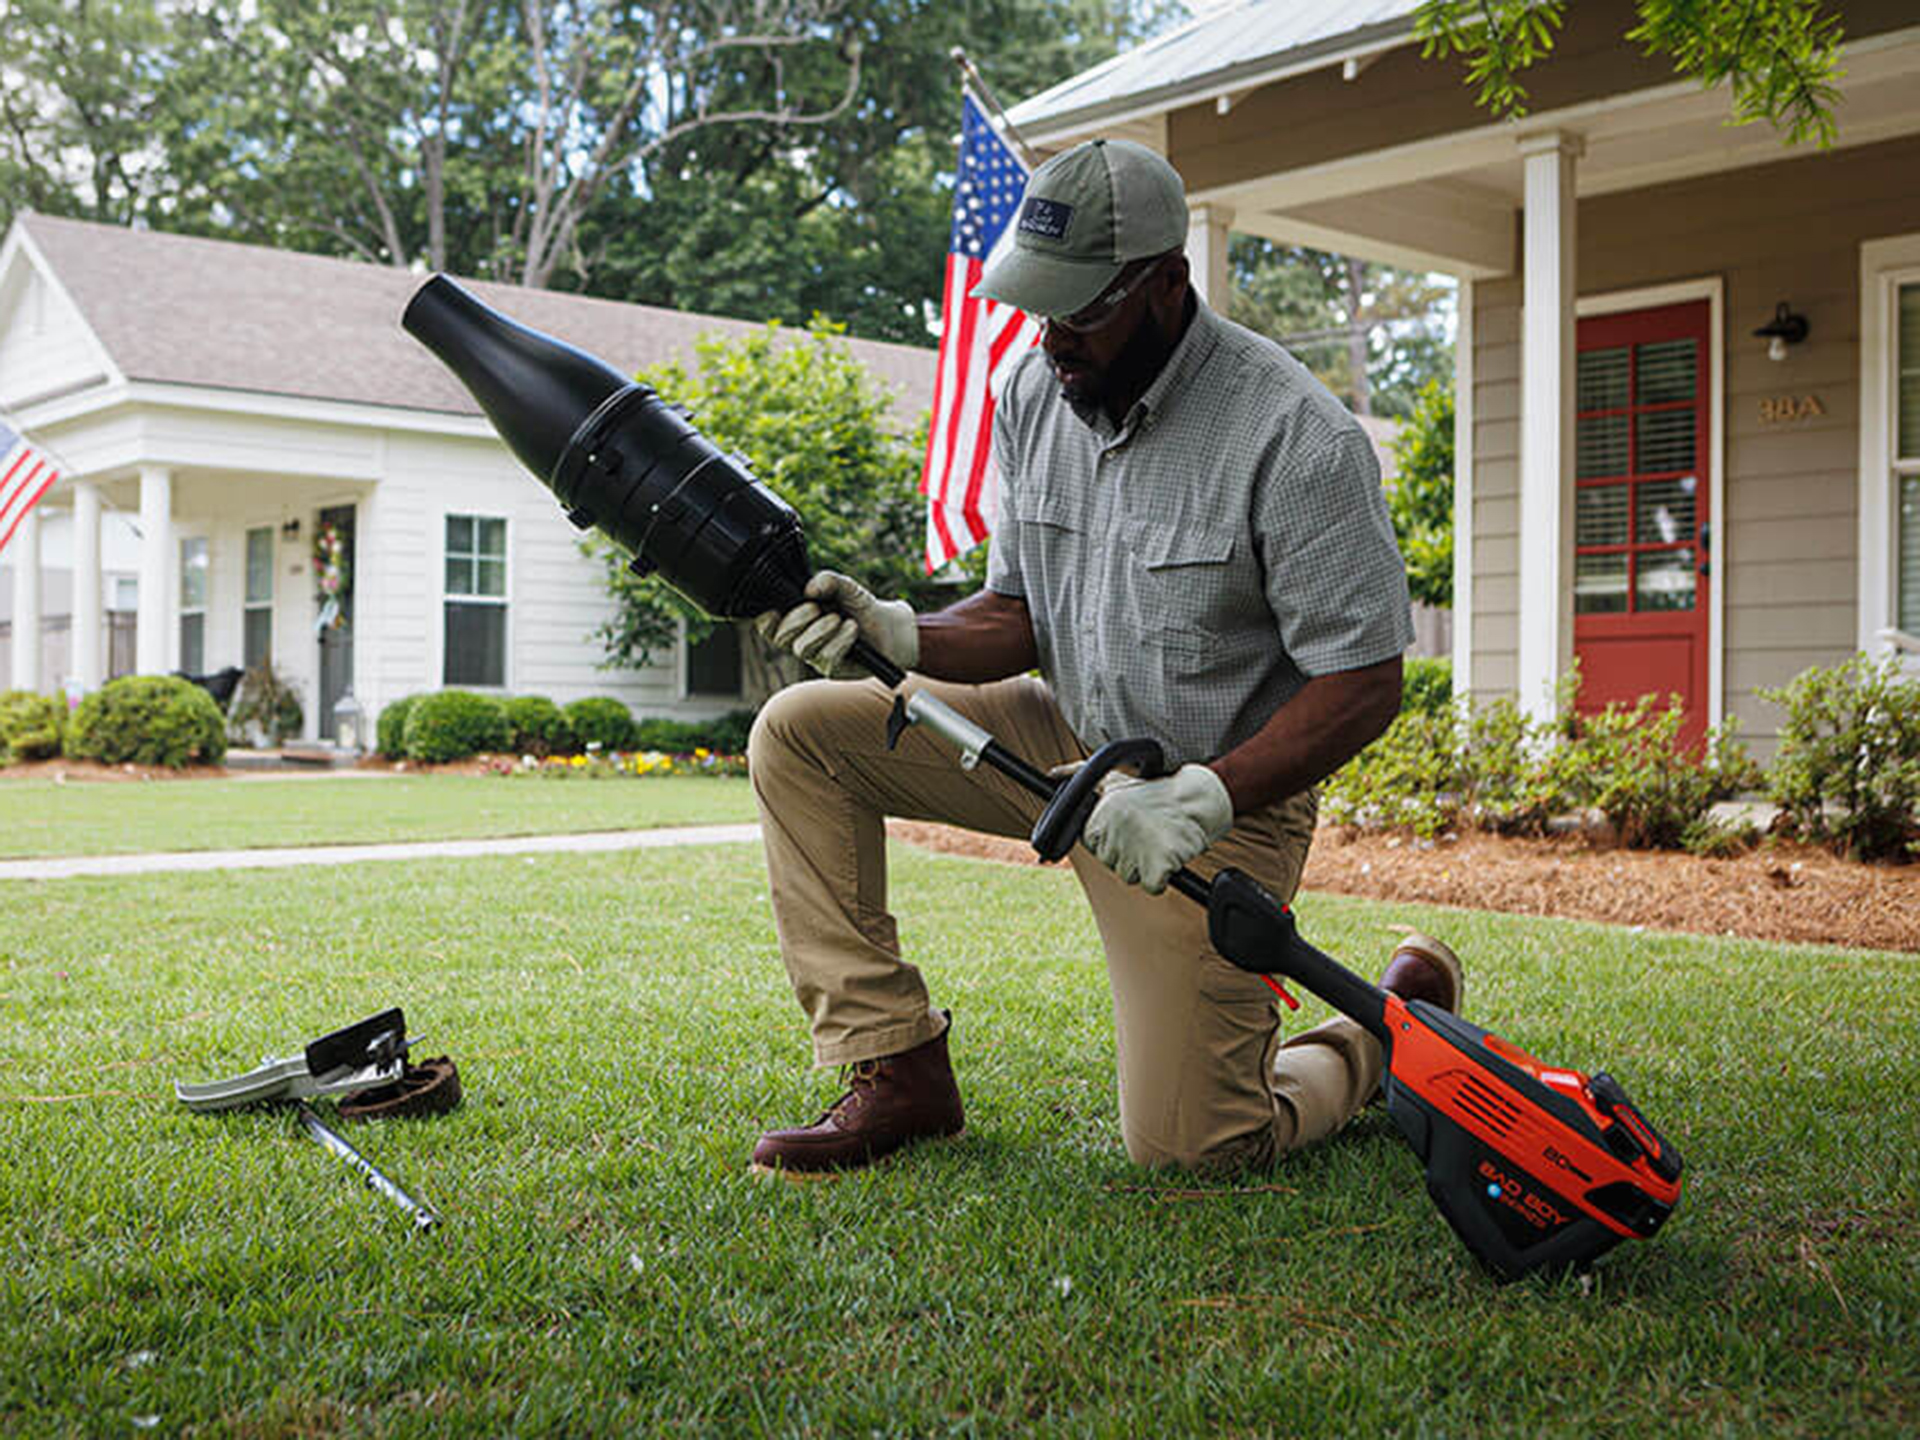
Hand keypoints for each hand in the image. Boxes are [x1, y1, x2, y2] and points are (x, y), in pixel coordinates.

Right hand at [754, 570, 917, 679]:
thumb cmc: (860, 607)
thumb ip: (828, 580)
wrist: (888, 627)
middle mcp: (801, 639)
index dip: (765, 619)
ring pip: (803, 649)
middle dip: (797, 619)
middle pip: (781, 637)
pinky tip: (851, 630)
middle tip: (816, 607)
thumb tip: (810, 588)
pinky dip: (839, 641)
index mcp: (797, 619)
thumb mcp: (846, 587)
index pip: (768, 625)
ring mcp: (815, 656)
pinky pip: (826, 659)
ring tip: (840, 618)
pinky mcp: (832, 669)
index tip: (776, 609)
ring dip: (820, 630)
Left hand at [1083, 764, 1232, 893]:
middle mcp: (1111, 835)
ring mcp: (1133, 852)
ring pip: (1130, 876)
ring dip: (1145, 863)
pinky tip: (1168, 852)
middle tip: (1147, 831)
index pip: (1095, 847)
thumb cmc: (1154, 792)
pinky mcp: (1155, 868)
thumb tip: (1052, 775)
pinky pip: (1152, 886)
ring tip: (1158, 838)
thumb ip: (1077, 774)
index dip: (1114, 839)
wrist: (1195, 799)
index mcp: (1097, 818)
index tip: (1130, 825)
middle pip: (1111, 863)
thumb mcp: (1111, 778)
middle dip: (1129, 852)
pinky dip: (1162, 876)